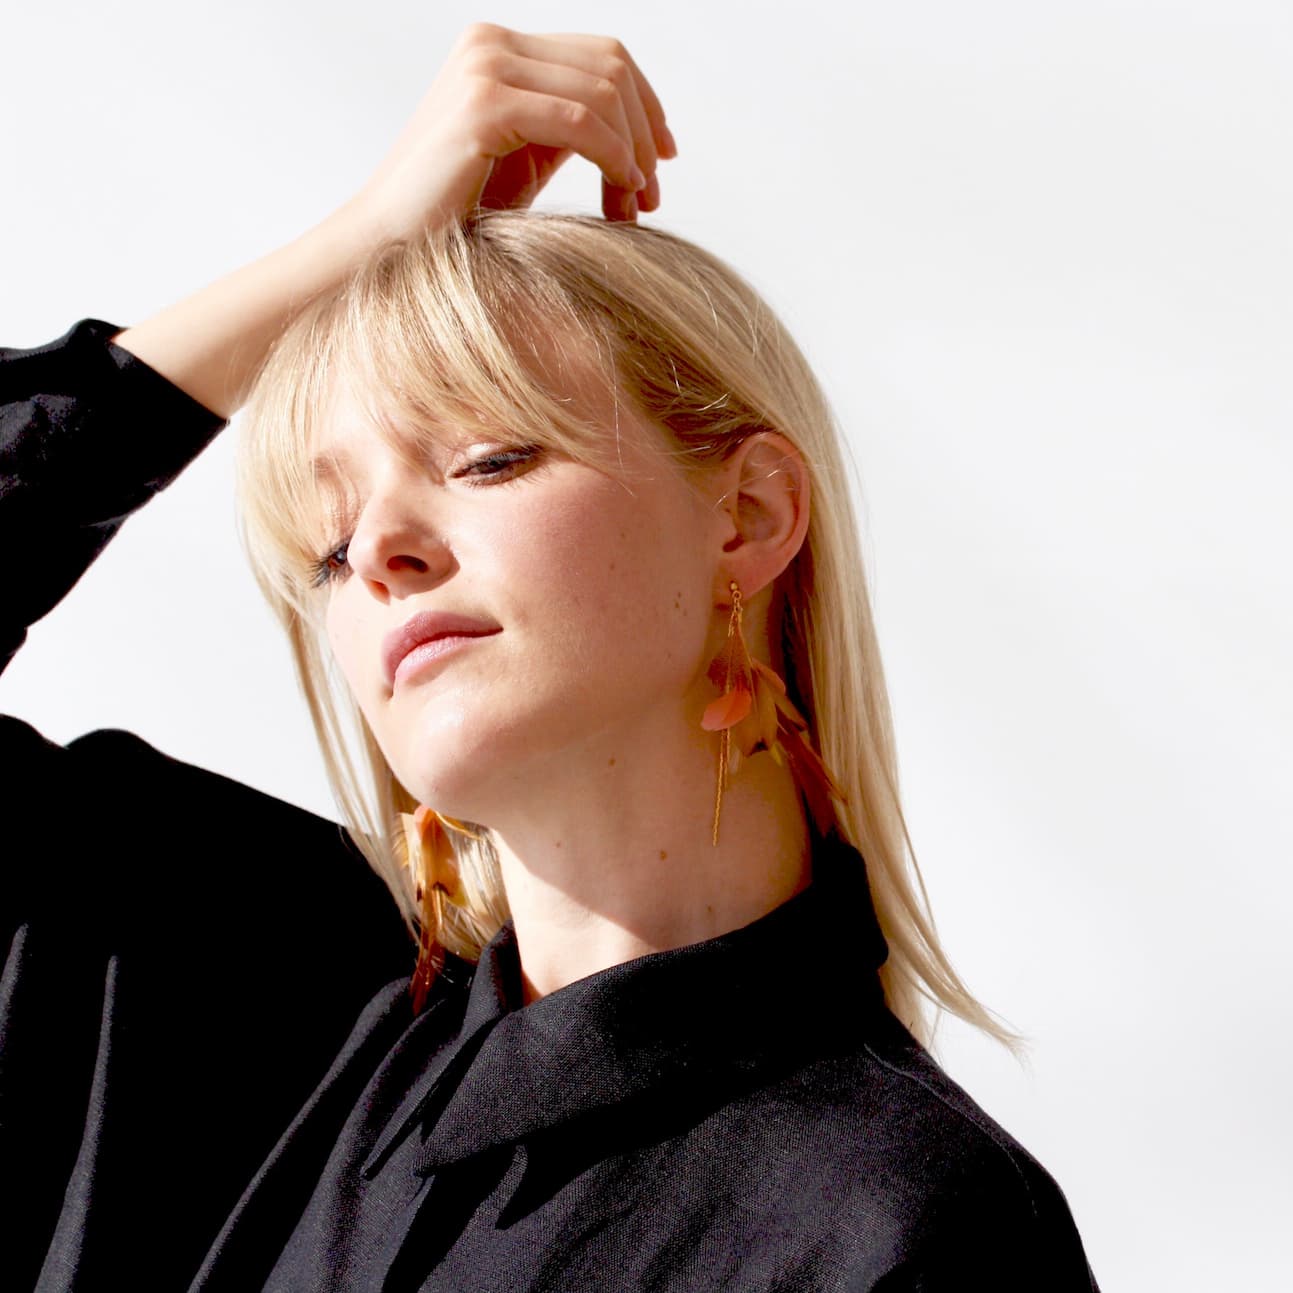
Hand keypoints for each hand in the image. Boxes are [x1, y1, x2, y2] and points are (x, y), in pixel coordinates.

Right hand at [346, 23, 676, 241]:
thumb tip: (643, 135)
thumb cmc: (455, 217)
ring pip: (603, 90)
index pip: (601, 54)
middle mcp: (491, 43)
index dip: (647, 105)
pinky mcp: (484, 104)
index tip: (663, 162)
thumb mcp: (525, 161)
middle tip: (652, 196)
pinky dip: (614, 158)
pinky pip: (581, 120)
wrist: (387, 245)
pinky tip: (621, 195)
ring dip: (633, 152)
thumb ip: (569, 131)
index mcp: (499, 49)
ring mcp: (486, 67)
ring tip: (635, 206)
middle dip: (645, 132)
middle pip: (611, 65)